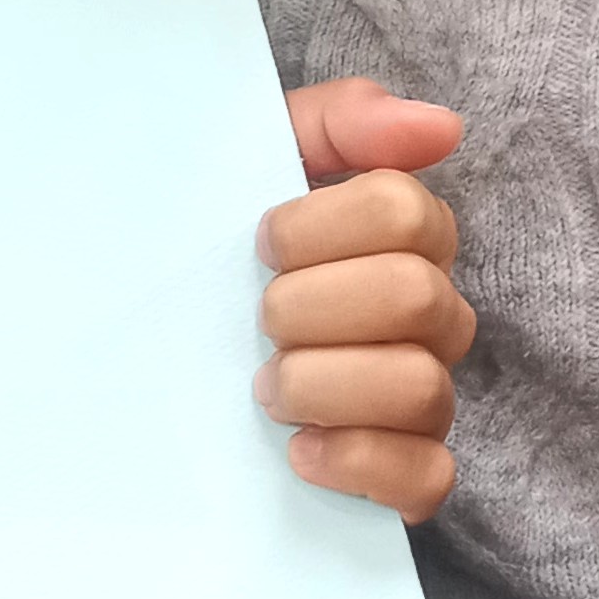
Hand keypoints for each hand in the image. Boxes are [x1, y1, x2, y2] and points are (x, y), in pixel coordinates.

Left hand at [259, 80, 473, 519]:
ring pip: (420, 388)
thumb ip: (343, 121)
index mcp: (406, 235)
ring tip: (267, 387)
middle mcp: (432, 314)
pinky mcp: (408, 474)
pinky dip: (360, 461)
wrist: (156, 345)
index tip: (261, 243)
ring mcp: (425, 397)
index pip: (403, 210)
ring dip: (321, 385)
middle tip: (259, 320)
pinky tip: (300, 450)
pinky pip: (427, 476)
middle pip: (412, 296)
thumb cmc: (225, 244)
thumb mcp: (263, 158)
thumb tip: (441, 126)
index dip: (316, 226)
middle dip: (308, 306)